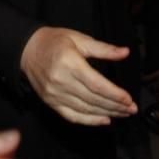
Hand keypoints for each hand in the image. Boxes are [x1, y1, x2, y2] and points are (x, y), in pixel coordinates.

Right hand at [20, 26, 136, 125]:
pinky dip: (89, 120)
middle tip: (131, 109)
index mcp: (70, 62)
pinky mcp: (51, 102)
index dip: (114, 94)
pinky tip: (104, 120)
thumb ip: (103, 48)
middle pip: (93, 99)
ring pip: (85, 109)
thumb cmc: (53, 41)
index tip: (128, 98)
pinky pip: (72, 116)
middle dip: (115, 106)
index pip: (96, 84)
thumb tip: (124, 52)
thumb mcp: (79, 38)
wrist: (27, 49)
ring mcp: (54, 94)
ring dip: (106, 113)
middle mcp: (61, 80)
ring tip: (122, 113)